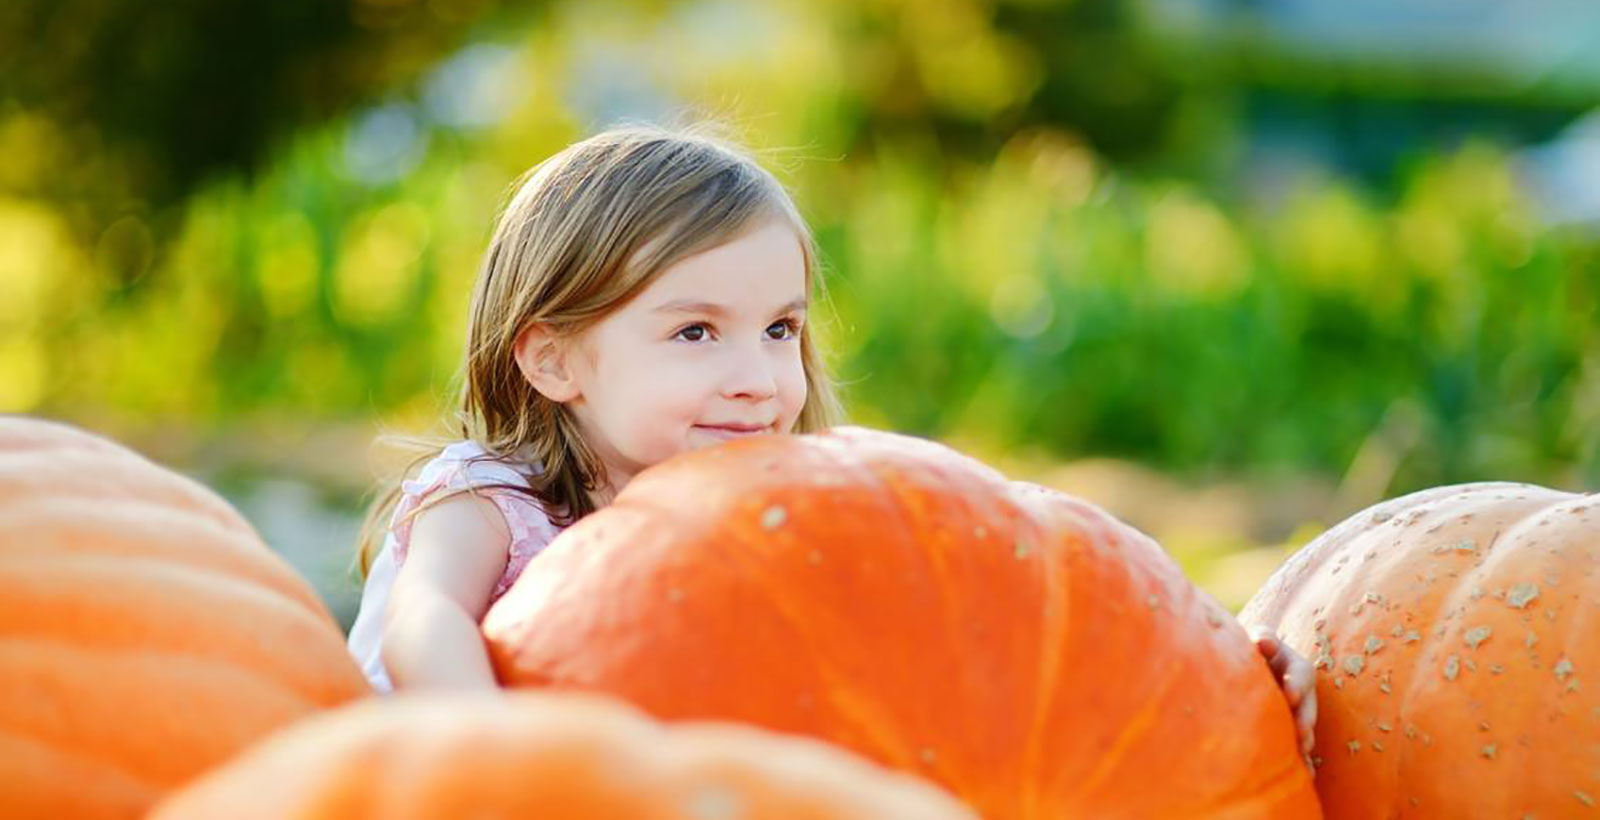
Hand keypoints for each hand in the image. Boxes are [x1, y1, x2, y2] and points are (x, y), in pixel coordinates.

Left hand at [1251, 629, 1316, 770]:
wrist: (1231, 661)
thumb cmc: (1239, 646)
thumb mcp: (1248, 639)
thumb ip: (1260, 639)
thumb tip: (1264, 642)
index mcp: (1288, 662)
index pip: (1300, 672)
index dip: (1297, 683)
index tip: (1290, 695)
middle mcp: (1295, 687)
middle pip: (1307, 704)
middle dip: (1305, 718)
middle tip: (1300, 734)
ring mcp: (1293, 708)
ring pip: (1305, 726)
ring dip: (1304, 739)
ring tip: (1301, 752)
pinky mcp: (1287, 727)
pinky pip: (1299, 745)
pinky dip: (1303, 760)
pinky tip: (1303, 772)